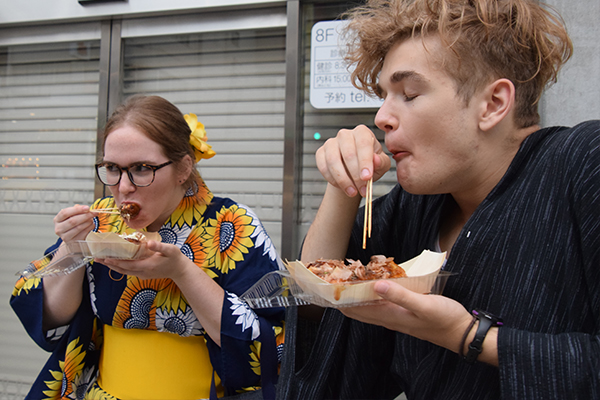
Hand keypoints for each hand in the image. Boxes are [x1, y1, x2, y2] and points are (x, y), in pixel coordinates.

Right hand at [54, 204, 95, 241]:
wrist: (73, 240)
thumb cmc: (72, 226)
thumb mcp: (72, 216)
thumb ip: (77, 211)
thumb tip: (85, 208)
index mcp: (57, 220)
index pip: (65, 213)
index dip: (77, 209)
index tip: (87, 207)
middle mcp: (59, 229)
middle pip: (73, 221)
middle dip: (85, 215)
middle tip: (94, 213)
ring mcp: (65, 237)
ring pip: (79, 227)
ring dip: (88, 221)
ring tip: (92, 219)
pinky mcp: (73, 242)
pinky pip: (84, 233)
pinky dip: (90, 227)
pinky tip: (92, 224)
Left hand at [97, 240, 191, 280]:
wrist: (180, 270)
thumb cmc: (175, 258)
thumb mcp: (170, 250)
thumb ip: (159, 246)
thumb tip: (148, 242)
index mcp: (147, 266)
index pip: (128, 265)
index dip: (116, 262)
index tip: (106, 258)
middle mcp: (143, 272)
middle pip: (122, 270)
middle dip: (109, 264)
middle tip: (97, 259)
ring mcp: (143, 274)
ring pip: (124, 272)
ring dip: (112, 267)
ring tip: (102, 261)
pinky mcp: (143, 274)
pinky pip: (128, 272)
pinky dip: (120, 267)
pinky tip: (115, 263)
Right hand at [316, 124, 390, 196]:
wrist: (354, 171)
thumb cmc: (370, 164)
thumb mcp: (382, 164)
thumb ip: (381, 162)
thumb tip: (375, 160)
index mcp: (362, 132)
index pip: (363, 144)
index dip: (365, 162)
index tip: (367, 177)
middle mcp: (345, 135)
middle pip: (348, 154)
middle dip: (355, 175)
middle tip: (362, 189)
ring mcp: (331, 143)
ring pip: (333, 161)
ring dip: (343, 180)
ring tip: (353, 192)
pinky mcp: (321, 153)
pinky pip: (323, 167)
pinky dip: (333, 180)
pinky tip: (342, 186)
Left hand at [340, 280, 472, 353]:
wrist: (463, 332)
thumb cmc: (445, 319)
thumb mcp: (424, 305)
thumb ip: (400, 295)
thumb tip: (376, 286)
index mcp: (390, 316)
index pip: (357, 309)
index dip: (341, 299)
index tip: (328, 288)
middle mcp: (390, 318)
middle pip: (359, 309)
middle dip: (345, 298)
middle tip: (332, 283)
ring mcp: (397, 317)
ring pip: (369, 308)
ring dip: (357, 297)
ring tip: (347, 284)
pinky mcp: (405, 314)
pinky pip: (382, 305)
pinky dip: (372, 297)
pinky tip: (374, 288)